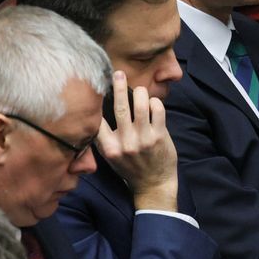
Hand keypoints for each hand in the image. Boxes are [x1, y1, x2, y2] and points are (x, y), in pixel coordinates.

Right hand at [94, 71, 177, 211]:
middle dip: (118, 86)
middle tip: (117, 73)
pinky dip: (155, 102)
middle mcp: (126, 143)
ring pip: (142, 106)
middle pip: (121, 108)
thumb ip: (104, 137)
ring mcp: (144, 140)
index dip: (98, 102)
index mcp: (109, 147)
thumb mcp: (110, 156)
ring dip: (140, 93)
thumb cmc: (130, 167)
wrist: (153, 185)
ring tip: (139, 89)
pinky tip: (153, 103)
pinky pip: (158, 110)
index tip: (98, 87)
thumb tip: (100, 108)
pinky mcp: (160, 137)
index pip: (99, 120)